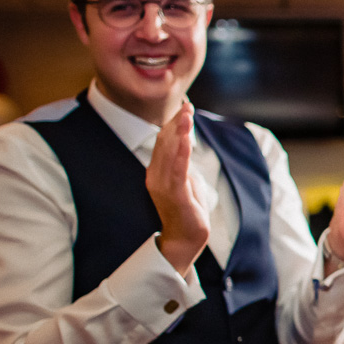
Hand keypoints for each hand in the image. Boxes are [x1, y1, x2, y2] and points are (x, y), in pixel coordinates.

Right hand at [146, 103, 210, 277]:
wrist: (185, 238)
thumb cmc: (187, 209)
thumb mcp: (186, 180)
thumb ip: (183, 162)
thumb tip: (185, 141)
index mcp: (157, 171)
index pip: (163, 142)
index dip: (173, 123)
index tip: (185, 106)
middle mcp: (156, 176)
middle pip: (165, 144)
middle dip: (176, 123)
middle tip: (187, 105)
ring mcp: (163, 186)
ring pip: (170, 153)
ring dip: (179, 133)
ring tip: (187, 116)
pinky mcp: (175, 195)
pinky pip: (178, 170)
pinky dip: (181, 153)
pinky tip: (186, 139)